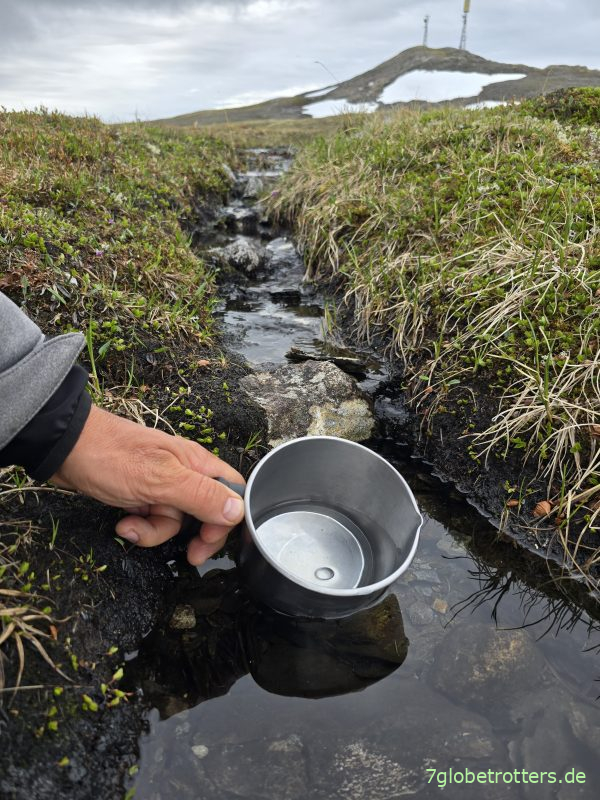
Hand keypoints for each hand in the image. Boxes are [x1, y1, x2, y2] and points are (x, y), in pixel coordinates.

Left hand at [51, 405, 245, 564]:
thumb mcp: (160, 480)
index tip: (208, 540)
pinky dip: (139, 527)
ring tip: (131, 525)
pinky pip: (152, 519)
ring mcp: (161, 485)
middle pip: (207, 511)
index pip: (232, 493)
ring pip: (176, 520)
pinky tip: (122, 521)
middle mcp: (184, 473)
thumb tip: (237, 511)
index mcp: (197, 464)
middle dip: (195, 535)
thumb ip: (201, 495)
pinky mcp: (141, 495)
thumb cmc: (112, 457)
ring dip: (155, 532)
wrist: (64, 448)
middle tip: (188, 555)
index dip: (227, 519)